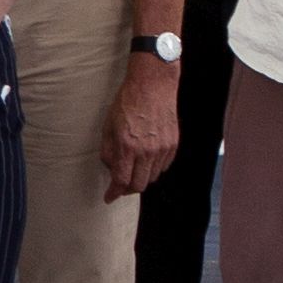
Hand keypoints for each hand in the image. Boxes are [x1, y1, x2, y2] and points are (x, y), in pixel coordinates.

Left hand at [101, 56, 182, 200]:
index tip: (109, 197)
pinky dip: (154, 168)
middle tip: (120, 184)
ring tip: (133, 166)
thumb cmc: (127, 103)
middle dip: (127, 188)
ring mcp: (163, 148)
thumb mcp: (108, 126)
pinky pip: (163, 166)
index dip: (114, 193)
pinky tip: (146, 158)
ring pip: (152, 177)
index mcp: (127, 146)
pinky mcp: (174, 144)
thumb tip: (111, 169)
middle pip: (139, 185)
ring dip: (141, 177)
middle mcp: (147, 151)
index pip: (121, 180)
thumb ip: (108, 151)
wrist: (153, 85)